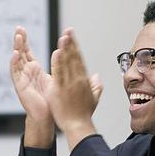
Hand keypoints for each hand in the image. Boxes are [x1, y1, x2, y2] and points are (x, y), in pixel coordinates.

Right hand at [10, 26, 53, 122]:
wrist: (49, 116)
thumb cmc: (52, 100)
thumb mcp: (56, 78)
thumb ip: (58, 66)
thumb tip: (64, 54)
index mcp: (34, 70)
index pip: (27, 52)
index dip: (24, 41)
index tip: (22, 29)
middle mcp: (26, 73)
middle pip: (20, 53)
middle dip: (19, 40)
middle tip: (18, 28)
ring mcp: (22, 79)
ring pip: (17, 60)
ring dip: (16, 48)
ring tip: (17, 37)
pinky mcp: (20, 86)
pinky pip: (15, 73)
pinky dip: (14, 63)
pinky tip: (15, 54)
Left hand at [47, 29, 101, 144]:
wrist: (78, 125)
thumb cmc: (84, 114)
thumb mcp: (93, 99)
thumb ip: (96, 86)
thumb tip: (97, 77)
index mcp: (84, 80)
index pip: (79, 59)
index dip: (75, 47)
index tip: (72, 37)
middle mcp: (77, 79)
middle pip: (74, 57)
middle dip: (71, 42)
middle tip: (68, 30)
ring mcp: (69, 83)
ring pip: (67, 62)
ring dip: (65, 48)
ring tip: (63, 36)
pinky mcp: (60, 89)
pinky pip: (59, 72)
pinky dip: (58, 62)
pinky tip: (56, 52)